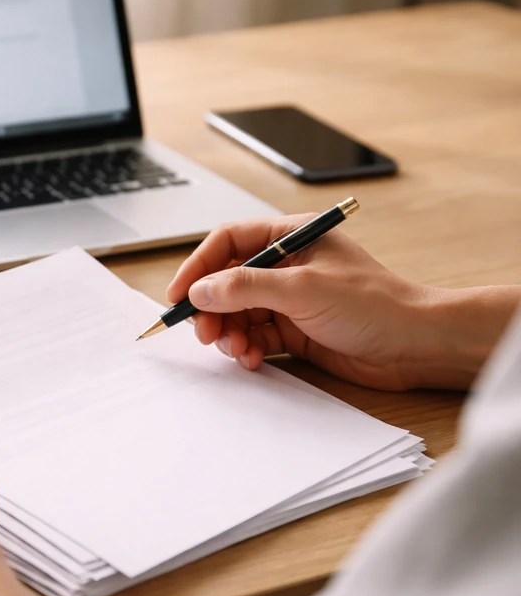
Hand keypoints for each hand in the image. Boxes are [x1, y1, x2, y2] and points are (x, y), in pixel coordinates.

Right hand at [167, 215, 505, 391]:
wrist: (416, 345)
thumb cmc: (376, 304)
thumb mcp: (303, 288)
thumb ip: (246, 287)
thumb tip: (200, 291)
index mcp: (290, 237)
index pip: (228, 243)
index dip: (198, 266)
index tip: (179, 294)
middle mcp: (286, 266)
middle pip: (227, 281)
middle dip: (211, 309)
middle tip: (204, 333)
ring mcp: (289, 299)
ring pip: (237, 313)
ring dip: (229, 333)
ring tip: (235, 350)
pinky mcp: (294, 330)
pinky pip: (254, 337)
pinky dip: (247, 349)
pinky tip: (253, 359)